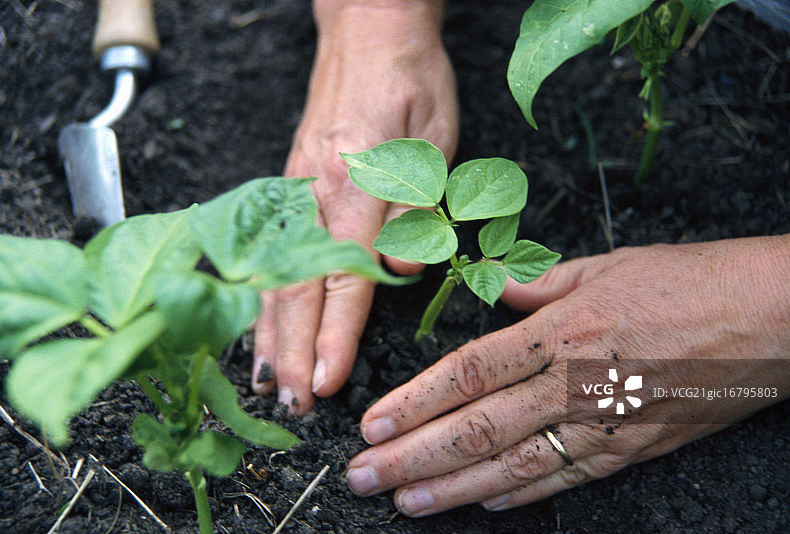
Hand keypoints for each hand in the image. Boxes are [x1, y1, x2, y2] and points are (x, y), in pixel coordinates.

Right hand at [252, 0, 458, 413]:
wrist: (368, 31)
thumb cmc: (410, 80)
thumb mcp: (436, 140)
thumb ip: (415, 211)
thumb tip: (397, 275)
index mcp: (355, 183)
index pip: (343, 279)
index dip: (333, 336)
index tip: (324, 382)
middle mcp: (312, 190)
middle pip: (294, 286)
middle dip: (290, 351)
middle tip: (289, 405)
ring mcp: (291, 188)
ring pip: (271, 273)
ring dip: (266, 333)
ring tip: (263, 383)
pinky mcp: (285, 184)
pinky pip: (266, 251)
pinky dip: (258, 295)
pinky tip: (256, 325)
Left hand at [346, 235, 789, 515]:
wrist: (770, 318)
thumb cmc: (688, 282)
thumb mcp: (608, 266)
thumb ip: (541, 284)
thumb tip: (495, 289)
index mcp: (561, 330)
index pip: (469, 372)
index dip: (415, 402)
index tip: (373, 424)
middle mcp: (573, 382)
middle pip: (477, 427)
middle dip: (414, 457)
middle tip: (364, 477)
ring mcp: (603, 423)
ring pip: (513, 466)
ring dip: (453, 488)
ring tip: (406, 502)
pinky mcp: (634, 450)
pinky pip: (567, 477)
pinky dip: (521, 495)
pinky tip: (482, 505)